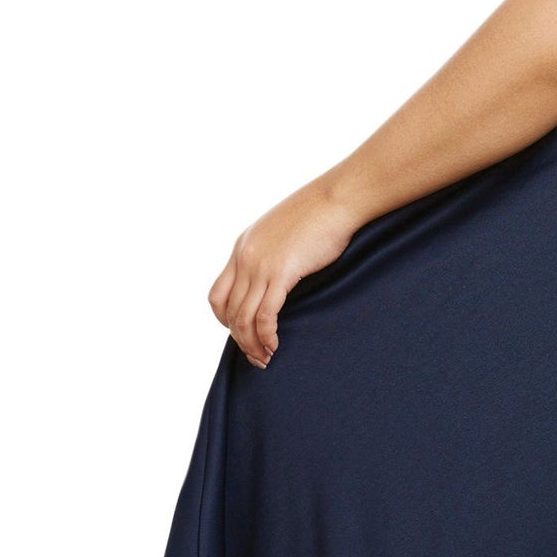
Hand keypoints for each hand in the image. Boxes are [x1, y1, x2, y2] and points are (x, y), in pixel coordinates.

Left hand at [208, 177, 358, 366]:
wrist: (338, 198)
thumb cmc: (322, 213)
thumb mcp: (285, 233)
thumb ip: (274, 254)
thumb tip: (283, 274)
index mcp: (242, 248)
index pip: (218, 294)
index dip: (226, 320)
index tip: (244, 333)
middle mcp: (244, 257)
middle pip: (228, 310)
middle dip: (239, 339)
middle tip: (256, 357)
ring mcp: (260, 265)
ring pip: (243, 317)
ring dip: (252, 343)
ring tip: (265, 358)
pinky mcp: (281, 272)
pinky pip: (265, 314)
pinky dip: (266, 335)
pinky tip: (274, 346)